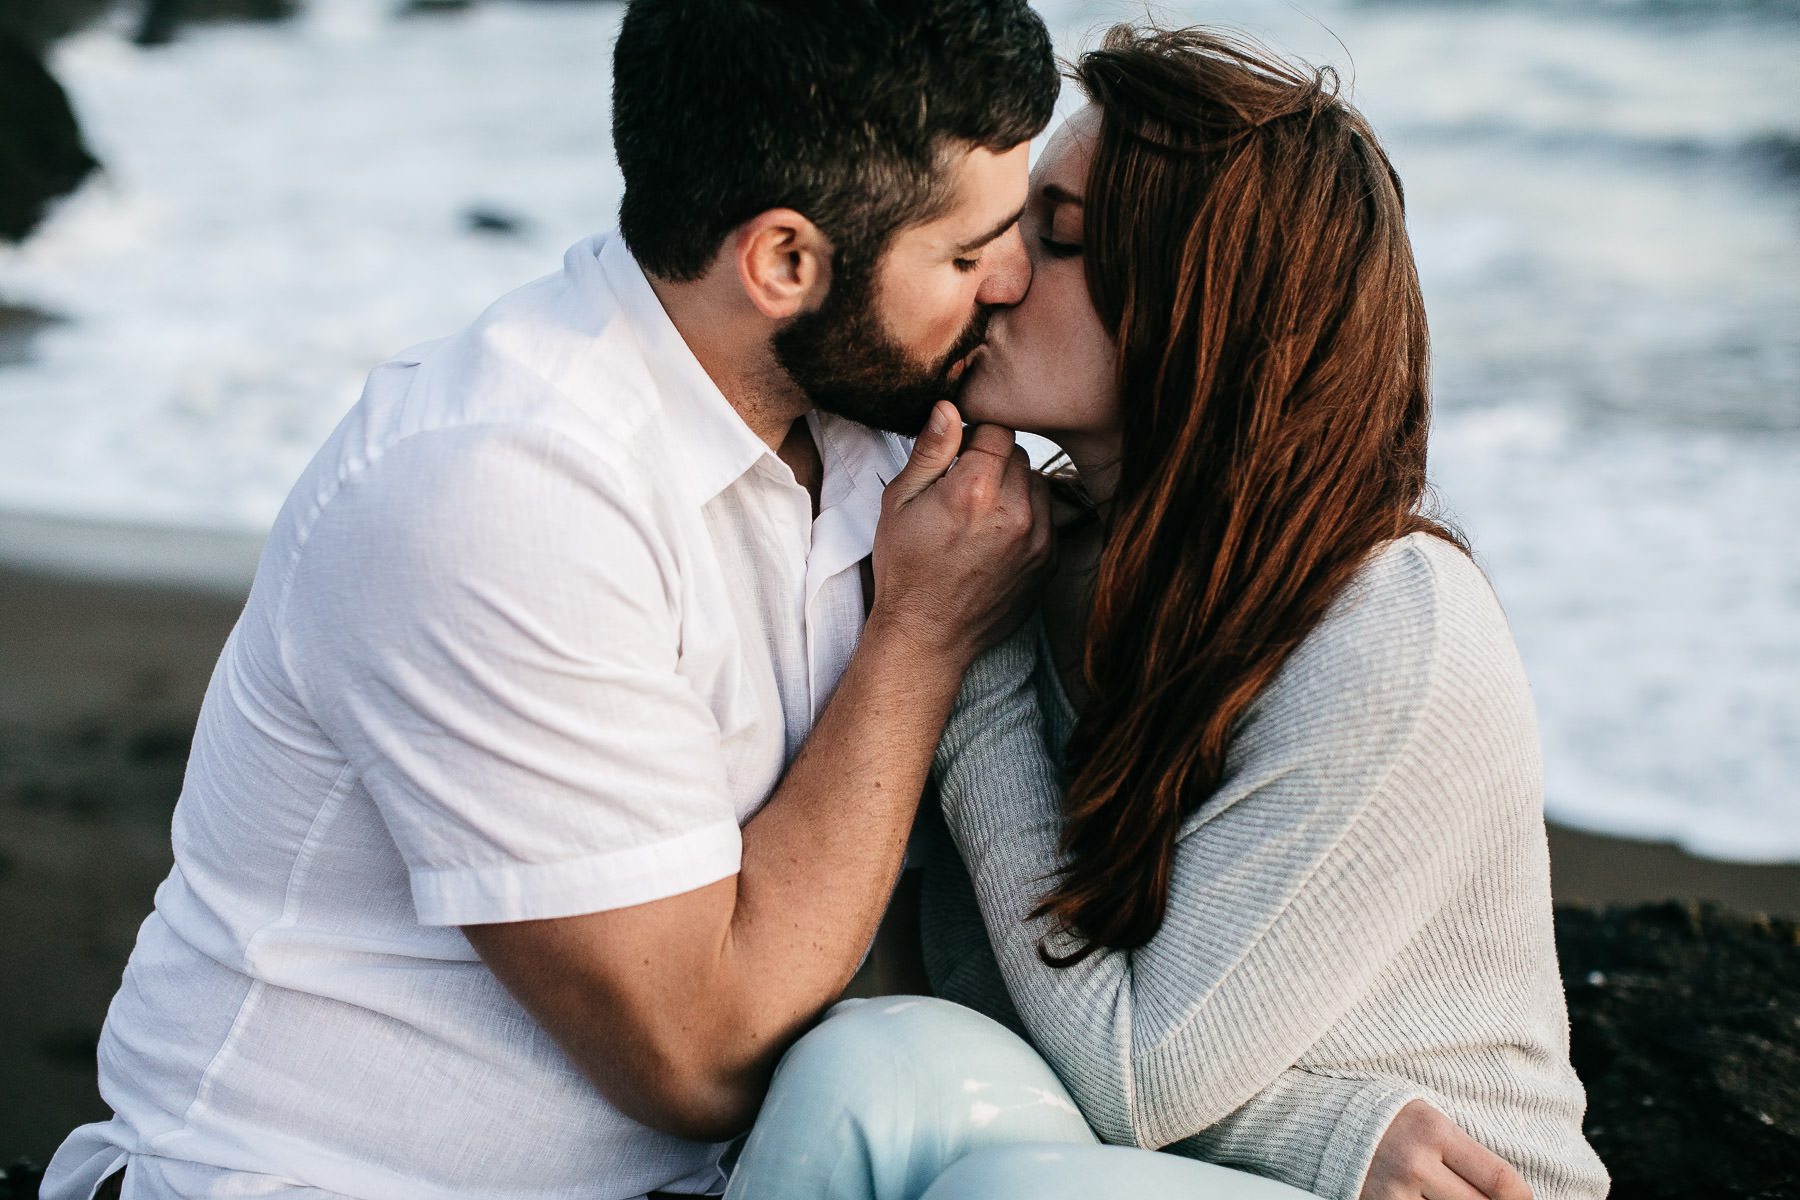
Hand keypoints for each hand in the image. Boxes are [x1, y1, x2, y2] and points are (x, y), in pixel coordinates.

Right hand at [868, 400, 1052, 667]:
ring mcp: (1039, 538)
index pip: (998, 429)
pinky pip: (1048, 516)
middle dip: (994, 463)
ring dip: (1014, 489)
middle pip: (1019, 455)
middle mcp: (1016, 512)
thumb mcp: (899, 502)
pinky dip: (1027, 518)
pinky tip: (996, 539)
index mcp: (975, 491)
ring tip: (981, 517)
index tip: (958, 458)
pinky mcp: (1051, 559)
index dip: (975, 438)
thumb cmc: (906, 567)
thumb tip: (949, 406)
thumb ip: (930, 450)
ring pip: (1037, 483)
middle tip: (964, 492)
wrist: (928, 634)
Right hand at [1360, 1100, 1531, 1199]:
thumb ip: (1464, 1153)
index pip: (1499, 1178)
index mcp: (1434, 1131)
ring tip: (1450, 1198)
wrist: (1322, 1121)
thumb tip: (1509, 1194)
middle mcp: (1414, 1163)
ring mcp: (1393, 1192)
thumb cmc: (1387, 1120)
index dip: (1521, 1198)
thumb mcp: (1429, 1120)